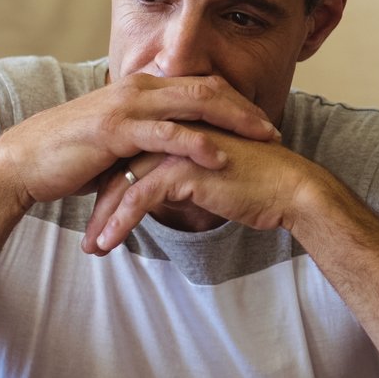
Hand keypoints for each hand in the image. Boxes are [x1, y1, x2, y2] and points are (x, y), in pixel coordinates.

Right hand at [0, 73, 279, 210]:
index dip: (236, 102)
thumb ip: (149, 139)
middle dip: (246, 108)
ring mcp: (128, 105)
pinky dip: (197, 143)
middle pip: (208, 88)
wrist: (24, 163)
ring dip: (234, 121)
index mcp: (143, 87)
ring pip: (194, 104)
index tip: (262, 122)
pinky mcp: (116, 130)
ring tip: (263, 138)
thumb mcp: (120, 142)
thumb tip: (176, 154)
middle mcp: (140, 88)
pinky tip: (221, 157)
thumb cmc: (72, 156)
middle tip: (276, 130)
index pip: (201, 85)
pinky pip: (166, 133)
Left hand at [83, 128, 320, 254]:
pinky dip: (120, 222)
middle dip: (100, 207)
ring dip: (104, 220)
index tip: (100, 220)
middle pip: (120, 168)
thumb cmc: (257, 184)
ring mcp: (175, 148)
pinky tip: (109, 244)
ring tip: (93, 249)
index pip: (131, 157)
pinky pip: (139, 197)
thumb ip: (185, 175)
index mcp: (178, 128)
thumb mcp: (211, 174)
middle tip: (89, 240)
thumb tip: (164, 194)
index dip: (111, 189)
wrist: (290, 188)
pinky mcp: (181, 169)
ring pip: (123, 183)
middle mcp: (172, 132)